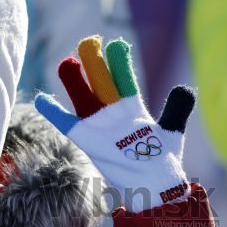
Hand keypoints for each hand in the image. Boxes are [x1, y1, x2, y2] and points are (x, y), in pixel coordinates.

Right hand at [35, 36, 194, 212]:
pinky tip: (42, 99)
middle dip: (95, 63)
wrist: (150, 184)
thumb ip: (176, 109)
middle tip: (89, 43)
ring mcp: (96, 122)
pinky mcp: (84, 137)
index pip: (124, 79)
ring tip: (68, 62)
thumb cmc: (160, 157)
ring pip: (82, 96)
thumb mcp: (171, 131)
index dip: (120, 63)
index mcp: (131, 105)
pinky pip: (65, 122)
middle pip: (101, 81)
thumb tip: (183, 89)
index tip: (117, 46)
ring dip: (74, 80)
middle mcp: (111, 110)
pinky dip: (52, 112)